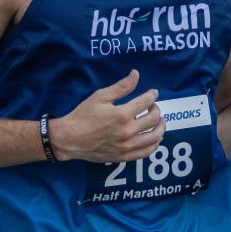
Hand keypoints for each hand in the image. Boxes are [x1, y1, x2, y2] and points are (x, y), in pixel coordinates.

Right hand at [47, 70, 165, 162]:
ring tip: (160, 122)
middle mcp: (127, 131)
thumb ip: (121, 86)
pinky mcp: (123, 156)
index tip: (153, 93)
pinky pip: (146, 152)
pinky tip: (154, 139)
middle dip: (157, 110)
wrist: (70, 139)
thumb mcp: (100, 96)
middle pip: (153, 119)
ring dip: (161, 128)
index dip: (152, 95)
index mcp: (122, 114)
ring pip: (154, 137)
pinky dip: (154, 145)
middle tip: (154, 106)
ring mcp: (126, 146)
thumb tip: (136, 74)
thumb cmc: (83, 116)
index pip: (147, 102)